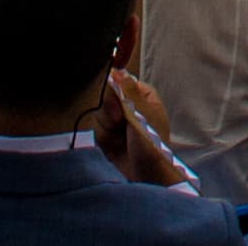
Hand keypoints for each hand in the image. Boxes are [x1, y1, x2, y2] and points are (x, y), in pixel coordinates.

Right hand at [99, 69, 189, 186]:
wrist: (147, 177)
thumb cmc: (153, 146)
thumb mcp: (143, 117)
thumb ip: (128, 93)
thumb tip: (117, 70)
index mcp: (141, 95)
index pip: (116, 82)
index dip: (113, 97)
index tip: (118, 113)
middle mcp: (127, 106)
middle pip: (103, 98)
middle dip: (110, 116)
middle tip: (121, 127)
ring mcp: (116, 122)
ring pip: (97, 115)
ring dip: (108, 131)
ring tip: (122, 141)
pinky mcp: (106, 136)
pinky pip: (94, 130)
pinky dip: (103, 140)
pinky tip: (115, 148)